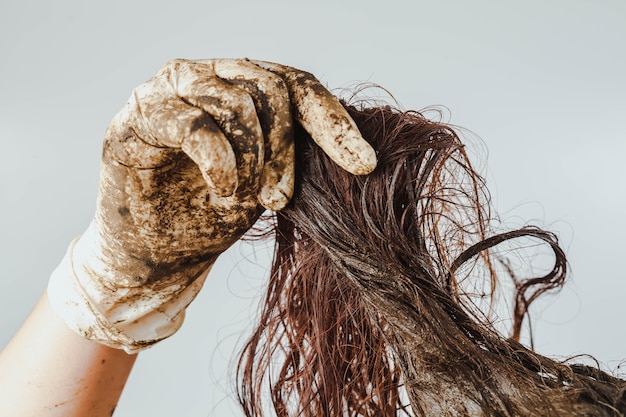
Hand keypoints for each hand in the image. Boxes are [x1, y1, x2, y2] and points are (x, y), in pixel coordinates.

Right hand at [47, 58, 376, 351]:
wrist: (155, 252)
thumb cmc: (211, 213)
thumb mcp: (266, 184)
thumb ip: (295, 157)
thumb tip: (358, 154)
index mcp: (244, 86)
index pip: (299, 88)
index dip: (334, 123)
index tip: (364, 165)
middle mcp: (210, 75)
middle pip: (272, 88)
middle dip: (287, 149)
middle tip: (281, 199)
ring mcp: (173, 89)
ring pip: (238, 103)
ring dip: (254, 161)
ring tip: (245, 199)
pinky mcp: (141, 115)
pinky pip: (195, 126)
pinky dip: (221, 163)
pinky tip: (224, 191)